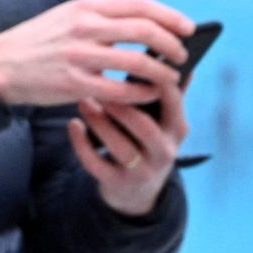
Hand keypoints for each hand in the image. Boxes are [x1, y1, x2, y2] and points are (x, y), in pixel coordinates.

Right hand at [0, 0, 192, 107]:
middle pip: (145, 31)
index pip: (140, 6)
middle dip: (171, 44)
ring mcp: (78, 55)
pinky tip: (148, 95)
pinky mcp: (72, 83)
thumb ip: (101, 19)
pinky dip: (140, 93)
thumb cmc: (36, 43)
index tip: (188, 28)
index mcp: (86, 6)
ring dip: (161, 71)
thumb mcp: (66, 17)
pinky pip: (117, 90)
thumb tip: (144, 26)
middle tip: (183, 55)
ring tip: (171, 77)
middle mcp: (84, 27)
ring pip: (136, 61)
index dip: (170, 16)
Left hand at [70, 73, 187, 215]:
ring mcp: (141, 170)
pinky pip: (96, 163)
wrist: (137, 192)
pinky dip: (82, 144)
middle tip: (101, 86)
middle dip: (121, 106)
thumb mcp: (165, 122)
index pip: (172, 102)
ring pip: (119, 146)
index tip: (133, 60)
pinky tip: (73, 124)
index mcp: (178, 130)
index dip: (154, 81)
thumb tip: (180, 60)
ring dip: (99, 122)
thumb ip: (169, 95)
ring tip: (84, 102)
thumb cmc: (149, 143)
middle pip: (144, 126)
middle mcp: (164, 151)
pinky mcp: (117, 183)